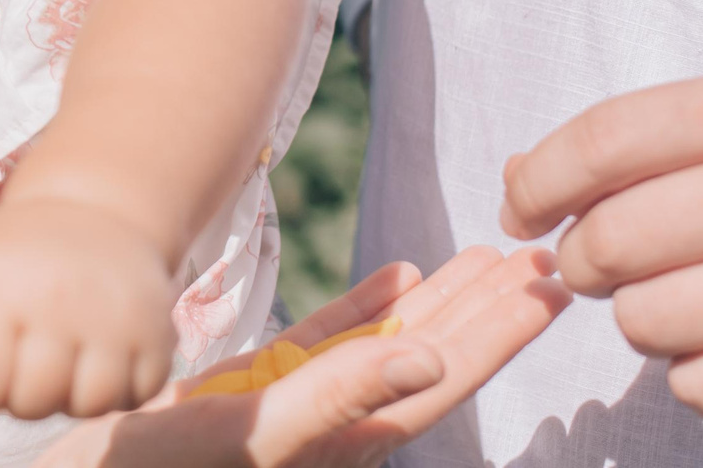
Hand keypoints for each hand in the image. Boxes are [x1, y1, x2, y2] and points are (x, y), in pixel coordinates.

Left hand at [0, 196, 180, 420]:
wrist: (93, 208)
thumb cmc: (10, 256)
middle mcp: (54, 299)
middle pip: (33, 403)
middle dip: (24, 392)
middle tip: (29, 350)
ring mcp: (111, 314)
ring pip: (89, 404)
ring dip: (73, 394)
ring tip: (65, 355)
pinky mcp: (157, 326)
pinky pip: (138, 394)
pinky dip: (121, 388)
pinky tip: (102, 353)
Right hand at [37, 247, 569, 467]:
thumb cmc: (156, 466)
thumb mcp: (249, 431)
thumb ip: (339, 395)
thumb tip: (434, 360)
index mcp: (344, 437)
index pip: (440, 379)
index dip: (496, 336)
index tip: (547, 292)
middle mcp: (335, 422)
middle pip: (430, 358)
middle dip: (488, 310)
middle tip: (546, 260)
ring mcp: (299, 403)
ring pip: (389, 343)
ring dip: (441, 301)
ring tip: (489, 256)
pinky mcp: (259, 388)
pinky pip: (330, 342)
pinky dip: (367, 308)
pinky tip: (401, 277)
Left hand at [501, 71, 702, 425]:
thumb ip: (643, 143)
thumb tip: (521, 181)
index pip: (601, 141)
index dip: (539, 181)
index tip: (523, 207)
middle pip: (607, 240)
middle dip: (588, 259)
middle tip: (620, 262)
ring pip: (641, 319)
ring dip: (649, 318)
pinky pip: (695, 386)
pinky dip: (700, 373)